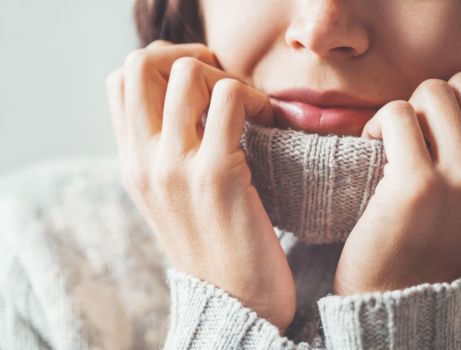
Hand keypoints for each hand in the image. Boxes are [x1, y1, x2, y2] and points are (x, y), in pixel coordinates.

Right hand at [105, 40, 295, 332]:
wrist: (234, 301)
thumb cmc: (213, 243)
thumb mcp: (172, 196)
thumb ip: (166, 149)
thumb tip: (190, 98)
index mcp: (130, 164)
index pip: (119, 80)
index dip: (160, 64)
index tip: (197, 82)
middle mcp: (142, 162)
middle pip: (141, 63)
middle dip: (187, 55)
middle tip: (221, 79)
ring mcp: (175, 168)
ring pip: (188, 73)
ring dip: (227, 76)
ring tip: (248, 106)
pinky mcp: (216, 175)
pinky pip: (230, 100)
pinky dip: (254, 98)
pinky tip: (268, 121)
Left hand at [334, 72, 460, 294]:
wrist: (398, 298)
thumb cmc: (428, 248)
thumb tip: (451, 108)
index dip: (454, 105)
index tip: (431, 131)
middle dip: (427, 104)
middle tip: (409, 136)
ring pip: (430, 93)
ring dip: (401, 113)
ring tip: (388, 144)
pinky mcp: (417, 184)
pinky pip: (395, 114)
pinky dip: (377, 125)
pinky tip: (371, 151)